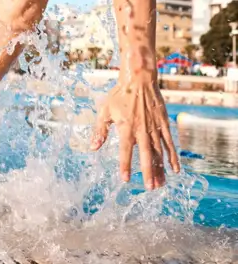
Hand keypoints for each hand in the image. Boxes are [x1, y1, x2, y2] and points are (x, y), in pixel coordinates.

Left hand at [90, 75, 179, 189]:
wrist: (139, 79)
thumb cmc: (119, 95)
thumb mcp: (105, 110)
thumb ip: (100, 130)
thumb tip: (92, 147)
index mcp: (126, 126)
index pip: (125, 150)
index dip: (125, 165)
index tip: (125, 179)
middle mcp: (142, 129)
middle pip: (146, 154)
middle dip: (148, 172)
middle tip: (150, 188)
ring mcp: (154, 127)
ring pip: (159, 151)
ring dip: (160, 168)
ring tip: (160, 184)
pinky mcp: (164, 123)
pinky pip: (169, 143)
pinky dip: (173, 156)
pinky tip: (175, 169)